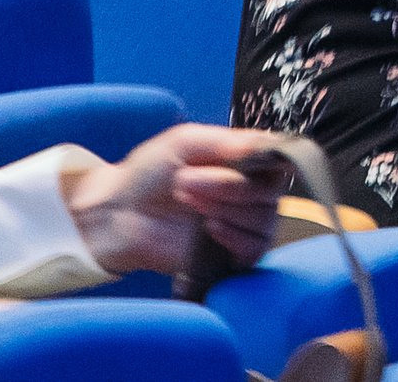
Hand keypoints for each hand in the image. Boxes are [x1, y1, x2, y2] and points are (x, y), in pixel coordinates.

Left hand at [62, 126, 287, 278]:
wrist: (117, 214)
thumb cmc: (149, 173)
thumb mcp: (185, 142)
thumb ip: (226, 142)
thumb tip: (266, 145)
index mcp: (246, 162)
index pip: (280, 162)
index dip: (263, 163)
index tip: (231, 160)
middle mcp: (251, 193)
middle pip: (272, 193)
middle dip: (230, 187)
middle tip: (187, 183)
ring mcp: (243, 225)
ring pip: (264, 220)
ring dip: (226, 210)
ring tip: (189, 203)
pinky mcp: (232, 255)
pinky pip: (254, 249)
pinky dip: (235, 237)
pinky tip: (209, 228)